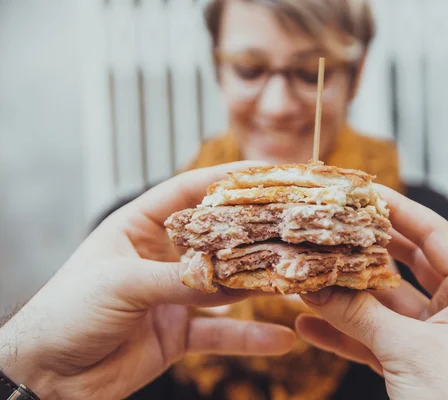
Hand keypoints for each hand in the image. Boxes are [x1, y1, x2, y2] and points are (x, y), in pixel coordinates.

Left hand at [0, 162, 294, 399]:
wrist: (47, 377)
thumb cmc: (66, 314)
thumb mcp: (121, 285)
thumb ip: (177, 280)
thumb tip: (229, 279)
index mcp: (137, 228)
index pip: (187, 192)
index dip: (224, 181)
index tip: (265, 173)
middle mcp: (160, 257)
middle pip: (215, 238)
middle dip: (252, 233)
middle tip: (292, 224)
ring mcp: (173, 295)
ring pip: (225, 286)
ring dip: (258, 284)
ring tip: (294, 278)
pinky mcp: (180, 332)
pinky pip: (222, 333)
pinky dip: (249, 337)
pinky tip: (280, 338)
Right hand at [296, 185, 447, 398]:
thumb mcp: (409, 353)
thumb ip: (359, 316)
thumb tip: (315, 287)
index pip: (434, 233)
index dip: (397, 209)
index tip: (362, 191)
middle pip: (404, 263)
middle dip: (364, 250)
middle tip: (331, 227)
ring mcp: (434, 334)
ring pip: (383, 303)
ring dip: (346, 295)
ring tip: (309, 277)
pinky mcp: (413, 361)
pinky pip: (374, 337)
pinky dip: (344, 332)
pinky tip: (308, 325)